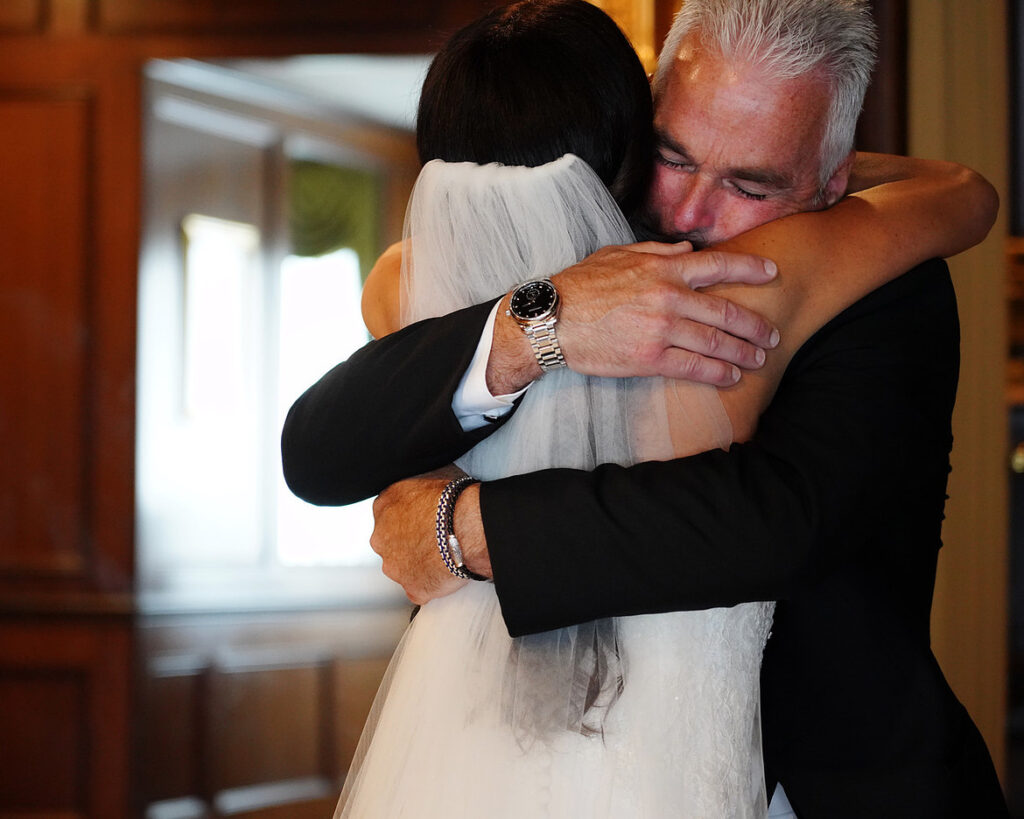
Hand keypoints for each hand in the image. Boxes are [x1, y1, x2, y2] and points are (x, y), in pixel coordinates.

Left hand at [371, 466, 473, 604]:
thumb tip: (415, 497)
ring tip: (442, 556)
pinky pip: (419, 588)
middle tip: (433, 539)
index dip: (407, 520)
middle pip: (390, 544)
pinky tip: (444, 572)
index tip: (421, 522)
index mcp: (384, 507)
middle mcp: (381, 539)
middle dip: (408, 544)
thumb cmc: (451, 502)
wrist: (466, 528)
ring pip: (402, 568)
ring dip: (418, 564)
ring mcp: (395, 566)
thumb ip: (408, 494)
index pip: (386, 515)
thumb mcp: (423, 480)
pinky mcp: (413, 588)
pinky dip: (430, 583)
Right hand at [486, 241, 778, 394]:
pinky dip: (717, 373)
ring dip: (742, 353)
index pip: (719, 265)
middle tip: (771, 336)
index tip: (772, 273)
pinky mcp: (650, 358)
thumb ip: (656, 250)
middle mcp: (668, 296)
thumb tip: (687, 250)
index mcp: (662, 268)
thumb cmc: (580, 285)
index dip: (751, 268)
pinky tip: (730, 377)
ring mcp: (661, 329)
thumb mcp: (616, 254)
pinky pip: (693, 367)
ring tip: (757, 360)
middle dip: (755, 326)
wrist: (552, 320)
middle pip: (726, 311)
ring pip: (715, 342)